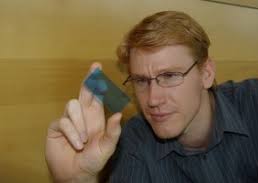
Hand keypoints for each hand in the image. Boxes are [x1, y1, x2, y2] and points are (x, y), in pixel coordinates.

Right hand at [45, 63, 121, 182]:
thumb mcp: (107, 147)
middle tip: (95, 67)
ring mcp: (69, 120)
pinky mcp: (57, 127)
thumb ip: (113, 132)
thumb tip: (118, 113)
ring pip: (72, 105)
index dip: (97, 83)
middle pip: (84, 92)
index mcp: (95, 116)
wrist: (77, 173)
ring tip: (84, 140)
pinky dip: (72, 133)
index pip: (97, 95)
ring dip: (79, 122)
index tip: (98, 68)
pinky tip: (77, 144)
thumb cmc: (94, 159)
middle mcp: (82, 115)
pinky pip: (63, 122)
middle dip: (89, 79)